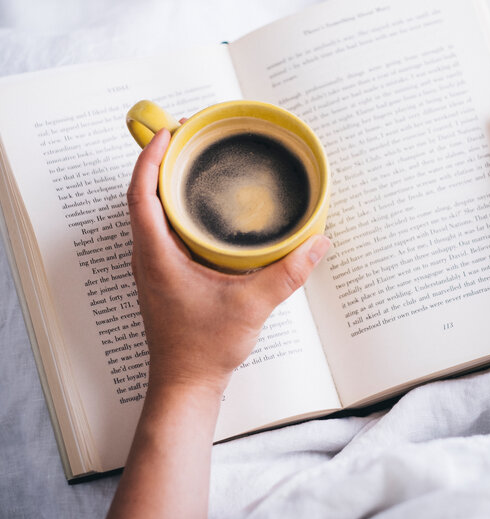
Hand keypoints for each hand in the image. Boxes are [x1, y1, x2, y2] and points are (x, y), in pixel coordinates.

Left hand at [127, 128, 330, 397]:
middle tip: (188, 133)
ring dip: (164, 181)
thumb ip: (287, 273)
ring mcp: (151, 265)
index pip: (141, 194)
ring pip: (148, 210)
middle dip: (160, 159)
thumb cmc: (204, 350)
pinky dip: (171, 204)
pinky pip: (158, 226)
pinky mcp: (161, 273)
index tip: (169, 132)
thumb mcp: (251, 307)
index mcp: (156, 255)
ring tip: (192, 158)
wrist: (185, 386)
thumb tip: (317, 242)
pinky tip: (198, 203)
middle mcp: (147, 255)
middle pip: (142, 194)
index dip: (150, 159)